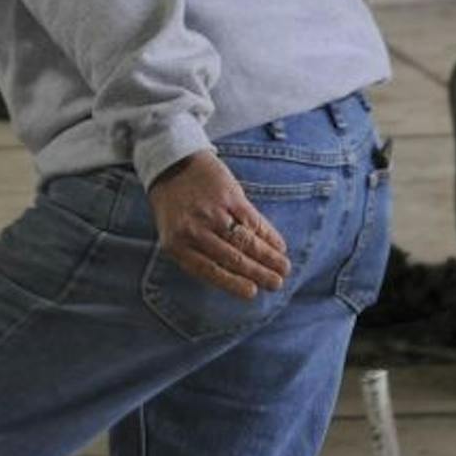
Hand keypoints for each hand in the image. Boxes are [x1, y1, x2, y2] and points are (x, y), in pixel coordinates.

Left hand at [146, 150, 289, 299]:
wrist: (171, 163)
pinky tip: (279, 245)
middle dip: (258, 273)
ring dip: (269, 257)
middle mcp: (193, 230)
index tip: (253, 293)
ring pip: (246, 240)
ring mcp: (212, 211)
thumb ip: (198, 253)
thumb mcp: (174, 233)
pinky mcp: (228, 195)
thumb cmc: (174, 205)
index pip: (209, 270)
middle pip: (232, 257)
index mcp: (177, 245)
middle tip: (277, 284)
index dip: (234, 283)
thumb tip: (235, 277)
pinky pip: (252, 220)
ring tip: (284, 268)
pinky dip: (268, 234)